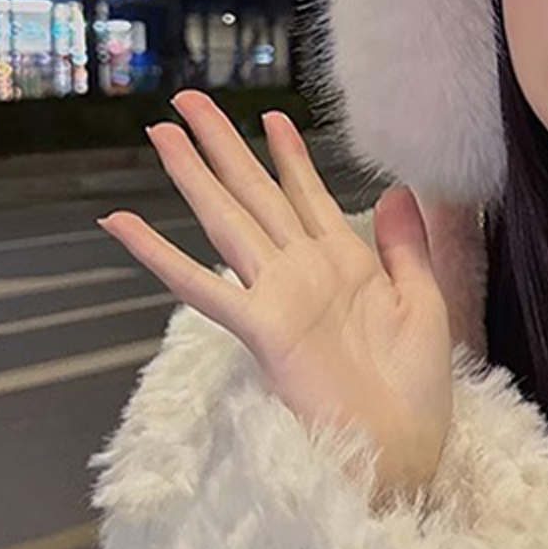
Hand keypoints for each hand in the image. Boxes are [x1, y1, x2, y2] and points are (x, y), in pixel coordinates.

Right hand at [97, 91, 455, 507]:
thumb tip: (397, 188)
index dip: (289, 157)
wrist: (404, 448)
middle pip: (255, 195)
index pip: (308, 196)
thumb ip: (407, 247)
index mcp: (345, 264)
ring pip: (226, 221)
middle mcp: (303, 272)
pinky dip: (160, 255)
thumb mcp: (425, 303)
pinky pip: (203, 286)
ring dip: (194, 176)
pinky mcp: (261, 329)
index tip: (271, 117)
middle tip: (188, 100)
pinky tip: (122, 224)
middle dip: (224, 146)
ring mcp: (278, 297)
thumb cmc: (417, 389)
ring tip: (161, 132)